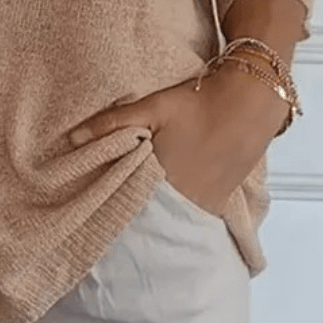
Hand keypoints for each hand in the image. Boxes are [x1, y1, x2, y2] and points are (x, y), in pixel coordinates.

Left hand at [67, 63, 288, 215]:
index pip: (128, 209)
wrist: (251, 100)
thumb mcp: (152, 107)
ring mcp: (206, 203)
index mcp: (162, 180)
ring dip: (157, 217)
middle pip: (151, 219)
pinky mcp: (222, 199)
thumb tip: (72, 138)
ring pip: (173, 219)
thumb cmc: (198, 103)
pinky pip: (194, 215)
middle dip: (132, 219)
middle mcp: (185, 199)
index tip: (95, 219)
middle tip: (112, 222)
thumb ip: (111, 123)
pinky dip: (179, 213)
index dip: (111, 214)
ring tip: (137, 215)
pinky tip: (168, 205)